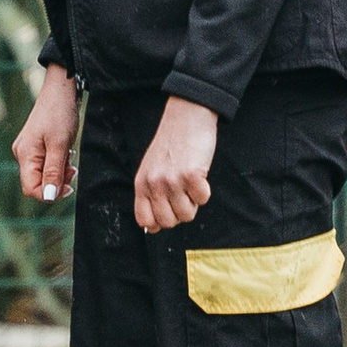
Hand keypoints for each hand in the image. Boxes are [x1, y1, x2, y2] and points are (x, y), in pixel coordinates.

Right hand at [13, 66, 80, 206]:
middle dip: (57, 181)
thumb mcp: (60, 145)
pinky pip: (46, 163)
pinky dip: (58, 162)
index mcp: (24, 154)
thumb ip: (54, 172)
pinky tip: (66, 151)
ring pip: (44, 173)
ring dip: (60, 171)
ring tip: (70, 156)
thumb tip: (49, 197)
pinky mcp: (36, 145)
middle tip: (72, 168)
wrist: (60, 91)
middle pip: (37, 182)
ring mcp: (28, 149)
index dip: (50, 193)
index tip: (68, 186)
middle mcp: (23, 154)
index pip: (31, 188)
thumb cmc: (59, 114)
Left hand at [133, 96, 219, 233]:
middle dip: (180, 212)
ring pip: (187, 214)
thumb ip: (150, 196)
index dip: (160, 221)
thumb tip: (153, 229)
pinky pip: (203, 199)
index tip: (170, 209)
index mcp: (141, 183)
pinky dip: (205, 190)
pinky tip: (199, 173)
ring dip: (193, 201)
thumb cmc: (171, 145)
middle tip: (183, 192)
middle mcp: (154, 184)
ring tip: (190, 180)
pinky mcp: (191, 175)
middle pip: (169, 222)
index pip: (145, 220)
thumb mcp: (151, 169)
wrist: (186, 117)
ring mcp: (172, 180)